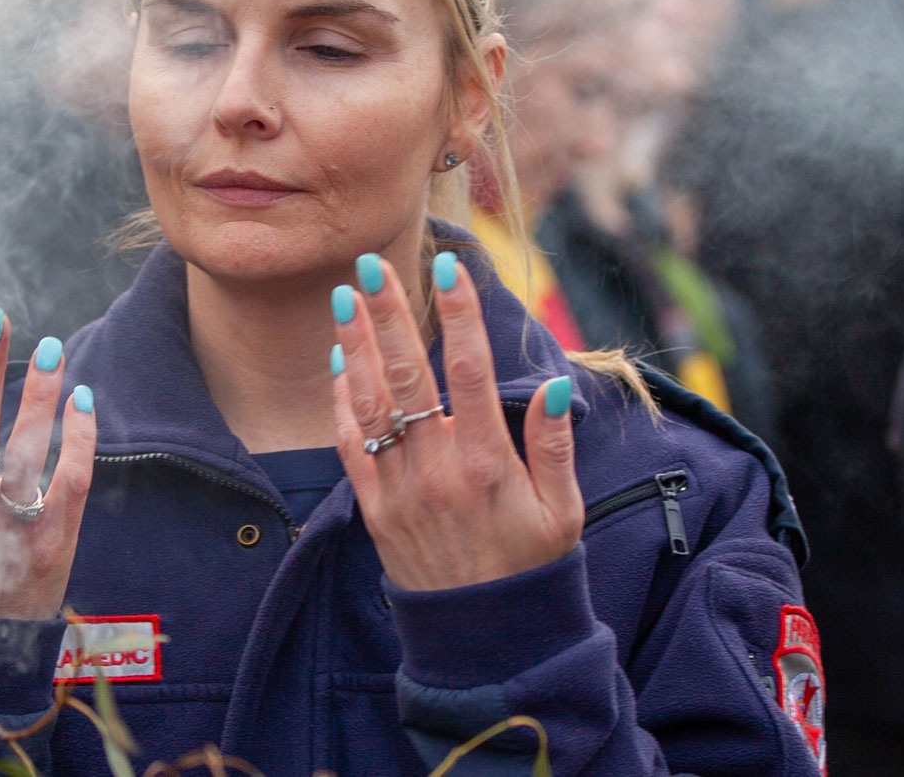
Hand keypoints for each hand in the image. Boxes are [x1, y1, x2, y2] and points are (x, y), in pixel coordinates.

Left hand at [331, 253, 582, 590]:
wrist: (486, 639)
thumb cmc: (532, 567)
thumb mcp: (563, 510)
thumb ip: (555, 443)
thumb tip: (552, 383)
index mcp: (490, 463)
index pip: (470, 370)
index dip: (460, 314)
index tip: (450, 268)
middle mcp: (439, 469)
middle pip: (408, 373)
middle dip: (388, 312)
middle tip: (371, 263)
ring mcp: (401, 488)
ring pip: (371, 401)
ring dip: (355, 344)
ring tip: (343, 295)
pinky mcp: (375, 509)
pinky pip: (351, 444)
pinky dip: (342, 398)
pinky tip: (340, 359)